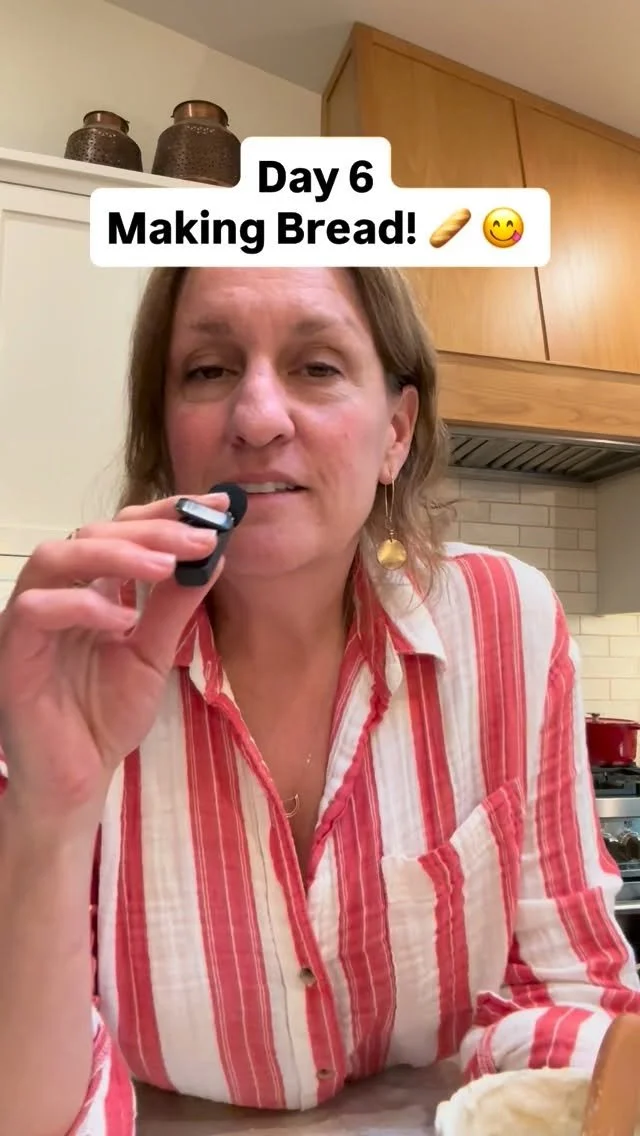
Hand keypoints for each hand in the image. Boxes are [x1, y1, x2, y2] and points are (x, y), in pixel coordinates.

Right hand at [0, 493, 227, 830]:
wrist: (76, 778)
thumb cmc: (105, 715)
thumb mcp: (153, 653)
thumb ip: (174, 606)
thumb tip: (214, 556)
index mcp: (92, 587)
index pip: (124, 530)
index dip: (169, 512)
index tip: (220, 508)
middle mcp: (59, 592)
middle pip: (93, 531)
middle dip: (153, 529)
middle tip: (202, 537)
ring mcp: (31, 618)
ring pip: (57, 556)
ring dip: (115, 553)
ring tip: (165, 566)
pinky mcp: (13, 650)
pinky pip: (36, 608)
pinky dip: (81, 605)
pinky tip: (123, 620)